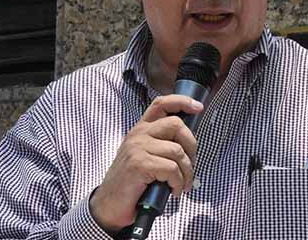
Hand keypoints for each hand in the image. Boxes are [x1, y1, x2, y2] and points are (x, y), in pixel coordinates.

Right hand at [89, 94, 203, 232]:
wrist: (109, 205)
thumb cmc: (131, 183)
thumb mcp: (145, 156)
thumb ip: (161, 144)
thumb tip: (188, 142)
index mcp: (141, 130)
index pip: (161, 104)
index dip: (182, 101)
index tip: (198, 107)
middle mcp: (138, 134)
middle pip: (176, 125)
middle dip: (191, 146)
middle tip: (190, 165)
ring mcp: (137, 148)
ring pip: (177, 151)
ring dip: (187, 172)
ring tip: (182, 184)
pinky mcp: (139, 164)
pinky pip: (172, 169)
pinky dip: (179, 183)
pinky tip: (174, 191)